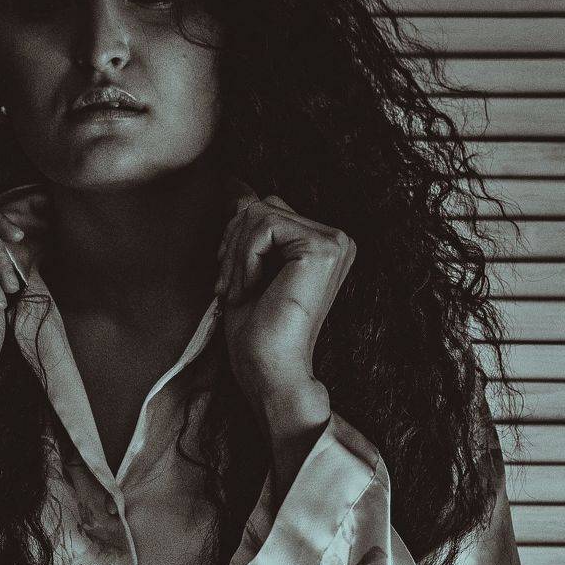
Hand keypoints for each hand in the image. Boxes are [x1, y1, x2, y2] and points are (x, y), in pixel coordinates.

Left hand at [215, 191, 354, 426]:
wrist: (271, 374)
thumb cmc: (258, 335)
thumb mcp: (248, 270)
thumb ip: (249, 231)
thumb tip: (237, 191)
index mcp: (321, 245)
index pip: (265, 209)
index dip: (235, 240)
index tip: (228, 282)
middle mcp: (336, 240)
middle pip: (261, 207)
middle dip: (232, 246)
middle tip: (230, 290)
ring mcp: (335, 242)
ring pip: (259, 214)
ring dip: (236, 258)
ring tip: (240, 294)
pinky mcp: (324, 248)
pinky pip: (265, 226)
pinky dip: (245, 260)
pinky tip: (252, 292)